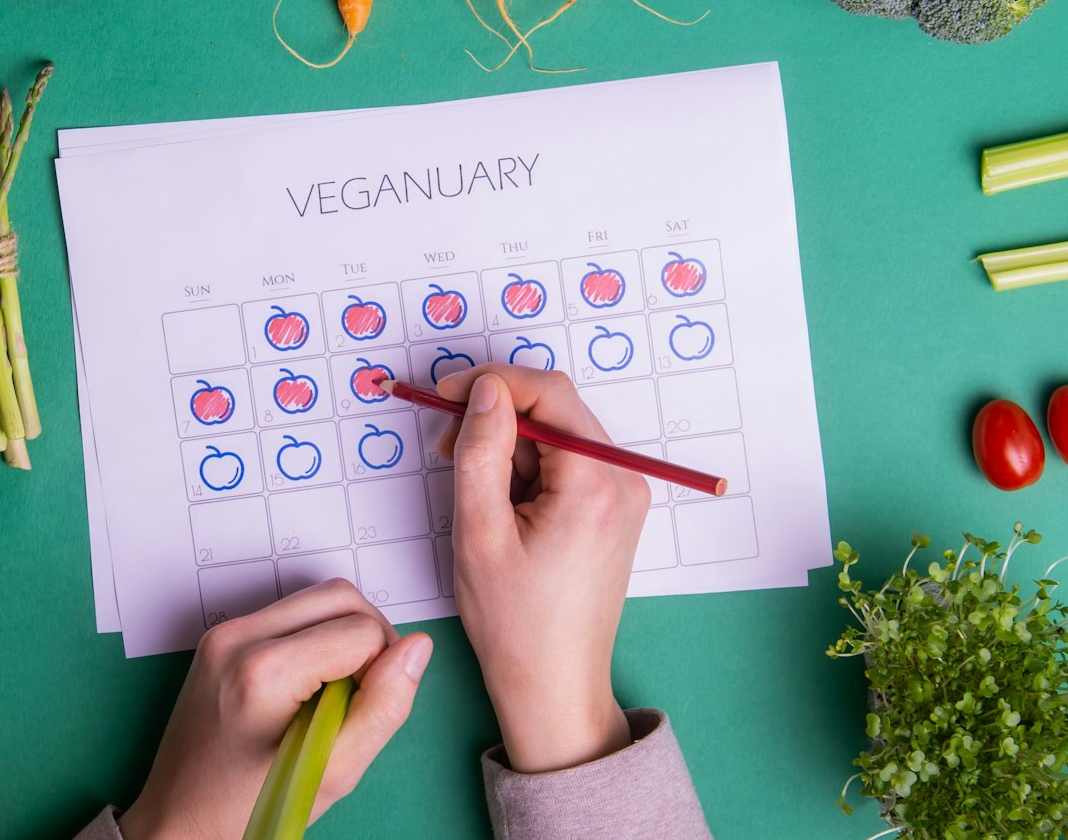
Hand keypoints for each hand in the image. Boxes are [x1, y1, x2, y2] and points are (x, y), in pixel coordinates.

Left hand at [117, 579, 431, 839]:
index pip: (363, 631)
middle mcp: (238, 638)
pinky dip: (312, 639)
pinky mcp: (219, 637)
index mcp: (264, 671)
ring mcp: (224, 633)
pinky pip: (288, 615)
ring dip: (341, 636)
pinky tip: (304, 687)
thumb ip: (384, 707)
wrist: (180, 819)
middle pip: (341, 597)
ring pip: (316, 600)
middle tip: (360, 696)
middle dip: (369, 639)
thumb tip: (417, 650)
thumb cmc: (248, 805)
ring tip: (330, 696)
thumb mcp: (334, 771)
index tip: (362, 712)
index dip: (382, 670)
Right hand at [436, 366, 650, 773]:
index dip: (491, 382)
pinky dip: (528, 469)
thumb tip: (485, 391)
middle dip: (496, 416)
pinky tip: (500, 503)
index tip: (443, 395)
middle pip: (555, 410)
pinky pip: (567, 463)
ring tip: (472, 490)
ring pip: (557, 435)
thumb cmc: (515, 622)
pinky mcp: (613, 510)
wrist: (554, 684)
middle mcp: (623, 481)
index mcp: (595, 484)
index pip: (548, 393)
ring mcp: (624, 496)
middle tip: (446, 448)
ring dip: (509, 446)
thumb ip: (481, 451)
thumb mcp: (479, 531)